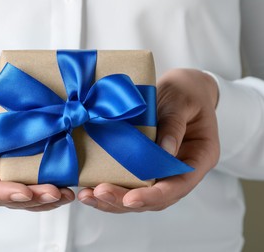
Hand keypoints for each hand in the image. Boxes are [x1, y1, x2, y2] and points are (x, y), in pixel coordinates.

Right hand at [0, 77, 74, 210]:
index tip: (24, 192)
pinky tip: (63, 188)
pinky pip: (26, 183)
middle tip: (54, 193)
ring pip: (17, 195)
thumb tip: (6, 135)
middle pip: (1, 196)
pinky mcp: (11, 168)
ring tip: (65, 194)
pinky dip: (44, 188)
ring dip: (41, 199)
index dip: (0, 192)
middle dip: (30, 198)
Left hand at [78, 69, 219, 212]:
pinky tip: (90, 187)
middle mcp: (181, 170)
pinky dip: (112, 186)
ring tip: (88, 196)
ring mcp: (163, 170)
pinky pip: (130, 182)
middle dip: (125, 201)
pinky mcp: (146, 165)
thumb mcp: (182, 102)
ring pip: (140, 195)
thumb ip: (174, 125)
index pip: (178, 186)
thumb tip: (163, 151)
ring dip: (113, 200)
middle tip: (98, 195)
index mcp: (199, 158)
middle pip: (155, 199)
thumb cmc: (186, 92)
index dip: (153, 196)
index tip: (130, 199)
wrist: (181, 87)